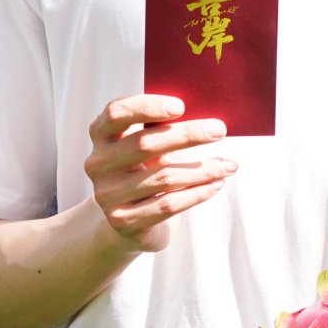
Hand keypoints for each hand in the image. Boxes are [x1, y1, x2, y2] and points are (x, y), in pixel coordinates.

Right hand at [82, 94, 233, 252]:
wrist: (129, 221)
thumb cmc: (146, 169)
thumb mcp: (147, 145)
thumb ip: (161, 127)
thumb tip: (208, 119)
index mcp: (102, 135)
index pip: (116, 113)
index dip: (147, 107)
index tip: (181, 106)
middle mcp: (98, 164)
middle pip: (145, 144)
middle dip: (188, 135)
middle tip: (220, 130)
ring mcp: (108, 195)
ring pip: (164, 178)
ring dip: (203, 170)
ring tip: (230, 165)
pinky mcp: (124, 221)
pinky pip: (169, 204)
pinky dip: (198, 193)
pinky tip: (217, 184)